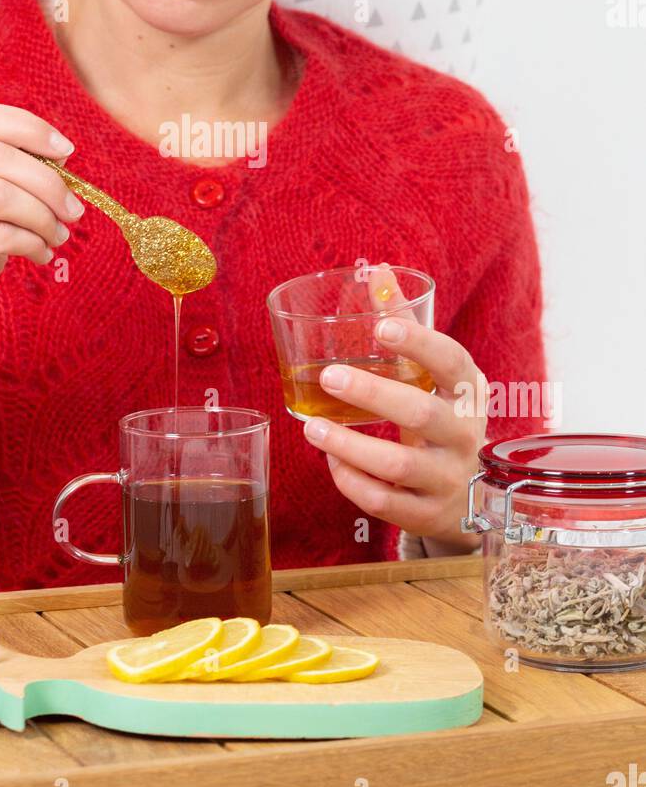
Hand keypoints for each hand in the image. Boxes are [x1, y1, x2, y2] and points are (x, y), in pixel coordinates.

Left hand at [302, 270, 486, 549]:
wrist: (474, 493)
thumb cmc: (442, 416)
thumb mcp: (435, 375)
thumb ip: (405, 327)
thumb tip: (378, 272)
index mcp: (468, 392)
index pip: (452, 362)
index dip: (419, 344)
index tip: (381, 327)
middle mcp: (464, 436)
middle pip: (420, 414)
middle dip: (373, 394)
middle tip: (329, 375)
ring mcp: (448, 479)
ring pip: (398, 467)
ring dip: (349, 446)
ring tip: (312, 427)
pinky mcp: (427, 514)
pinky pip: (384, 503)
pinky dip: (350, 481)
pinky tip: (330, 459)